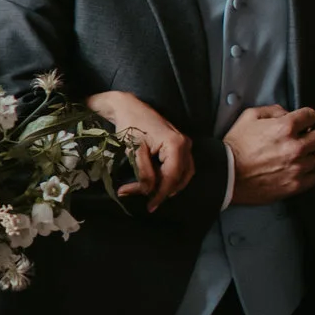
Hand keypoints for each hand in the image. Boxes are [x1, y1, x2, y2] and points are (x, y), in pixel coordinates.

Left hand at [88, 90, 194, 211]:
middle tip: (149, 203)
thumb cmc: (130, 126)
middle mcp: (185, 145)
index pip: (172, 177)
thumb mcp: (134, 151)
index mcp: (175, 145)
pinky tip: (159, 184)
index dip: (161, 194)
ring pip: (183, 174)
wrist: (129, 108)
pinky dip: (171, 178)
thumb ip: (143, 173)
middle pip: (180, 177)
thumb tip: (148, 192)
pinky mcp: (180, 145)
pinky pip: (181, 167)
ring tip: (153, 196)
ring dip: (169, 186)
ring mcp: (185, 145)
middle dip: (164, 192)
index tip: (150, 206)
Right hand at [225, 104, 314, 205]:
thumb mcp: (248, 117)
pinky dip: (311, 172)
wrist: (225, 175)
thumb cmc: (235, 146)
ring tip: (305, 155)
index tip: (303, 123)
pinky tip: (300, 169)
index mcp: (285, 127)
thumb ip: (272, 111)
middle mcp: (296, 147)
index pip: (312, 115)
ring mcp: (297, 167)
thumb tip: (287, 114)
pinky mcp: (295, 184)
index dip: (307, 117)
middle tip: (308, 137)